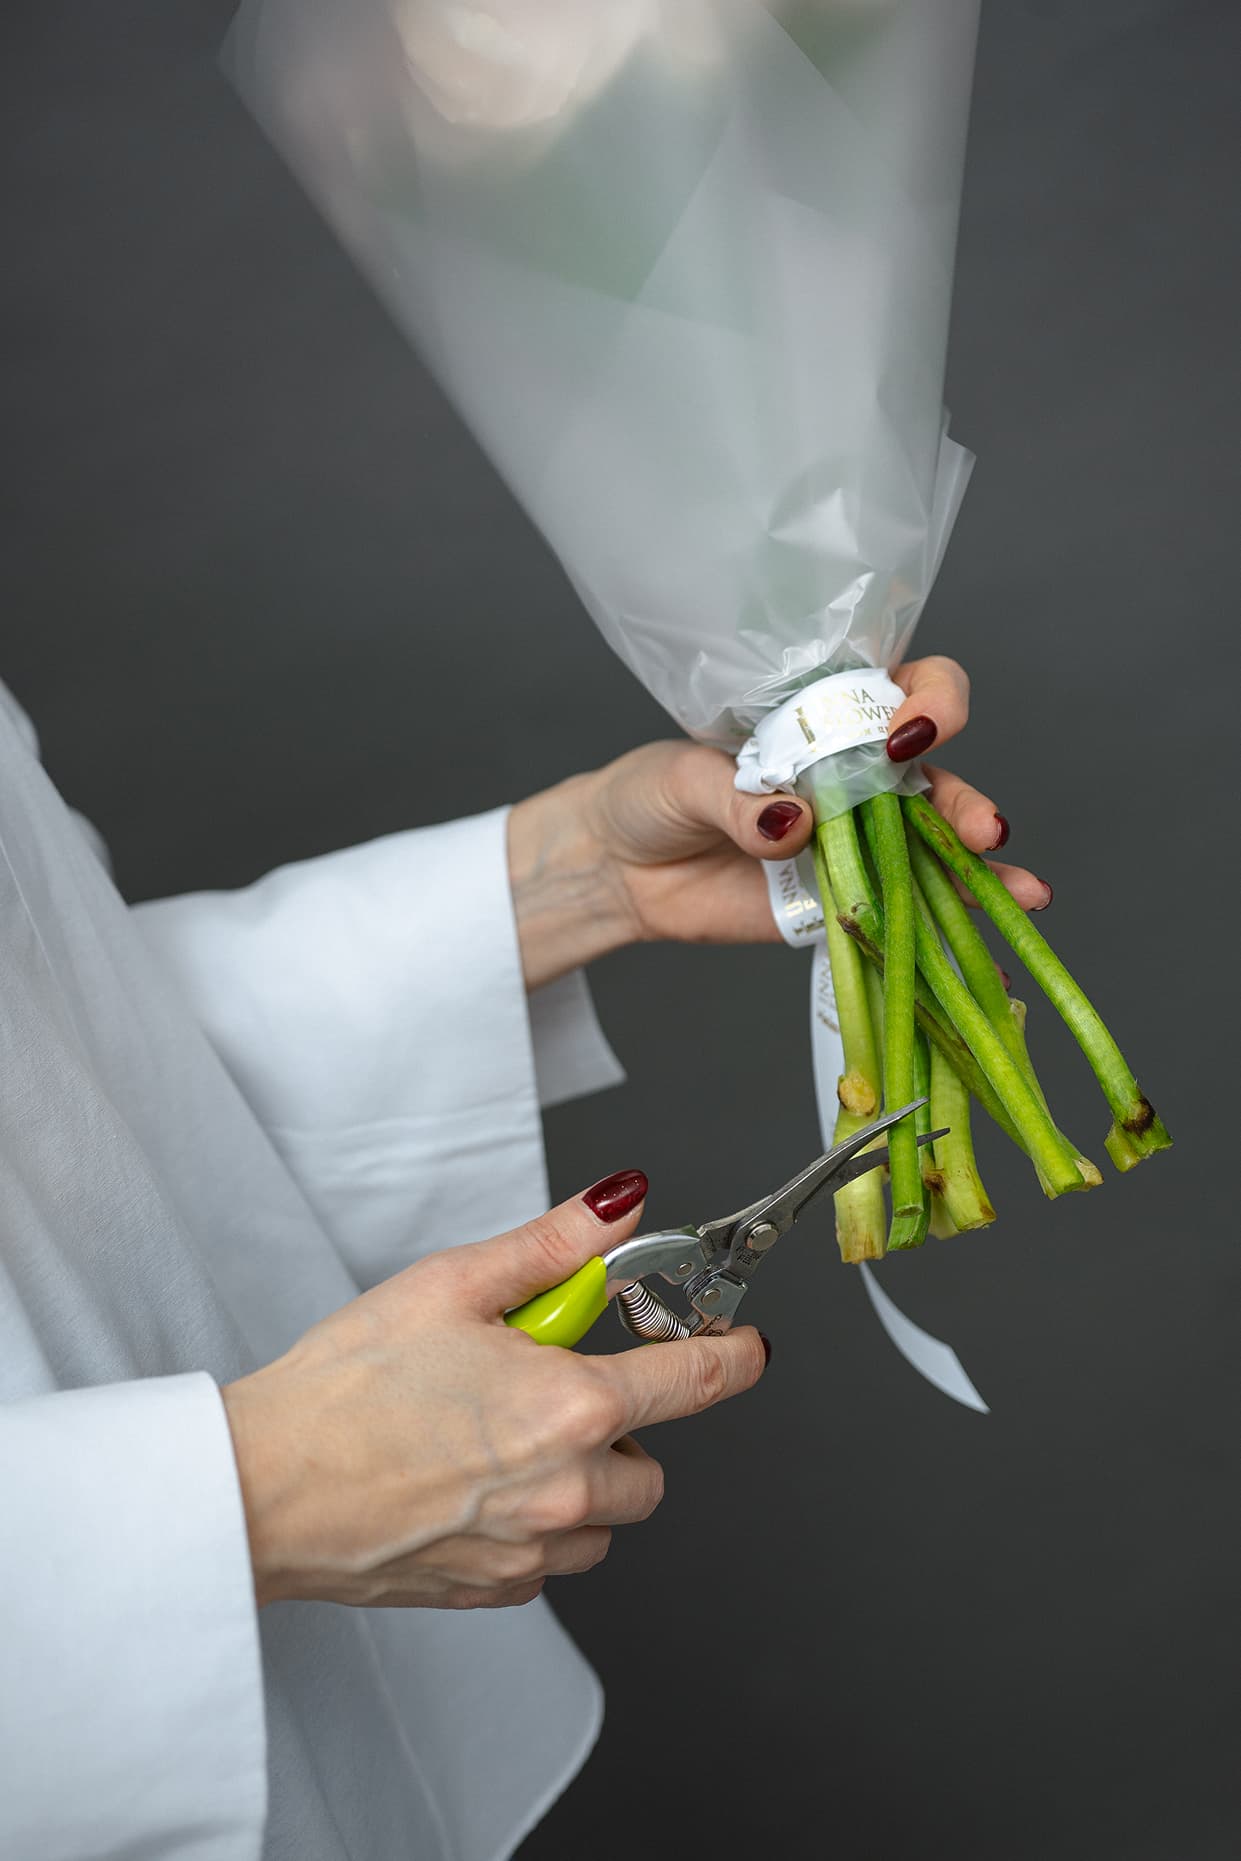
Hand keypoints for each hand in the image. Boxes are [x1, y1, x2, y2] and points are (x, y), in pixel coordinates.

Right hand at [221, 1174, 765, 1608]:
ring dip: (582, 1484)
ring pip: (604, 1524)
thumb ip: (555, 1245)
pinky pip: (549, 1563)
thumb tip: (621, 1206)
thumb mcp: (453, 1284)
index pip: (696, 1381)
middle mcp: (566, 1491)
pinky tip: (472, 1485)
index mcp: (572, 1406)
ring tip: (502, 1438)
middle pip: (652, 1467)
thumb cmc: (344, 1387)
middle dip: (623, 1427)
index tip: (745, 1349)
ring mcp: (531, 1552)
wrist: (263, 1486)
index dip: (733, 1357)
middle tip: (554, 1387)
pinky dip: (535, 1527)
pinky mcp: (491, 1591)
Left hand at [507, 653, 1045, 987]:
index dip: (925, 701)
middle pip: (938, 772)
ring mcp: (858, 840)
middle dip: (965, 797)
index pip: (905, 687)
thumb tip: (794, 824)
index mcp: (826, 717)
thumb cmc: (649, 795)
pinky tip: (1000, 927)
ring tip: (1017, 887)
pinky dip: (956, 917)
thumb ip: (739, 799)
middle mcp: (856, 774)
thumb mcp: (683, 780)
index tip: (904, 735)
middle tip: (977, 826)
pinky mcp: (844, 900)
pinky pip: (906, 908)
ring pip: (935, 844)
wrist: (616, 868)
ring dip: (980, 864)